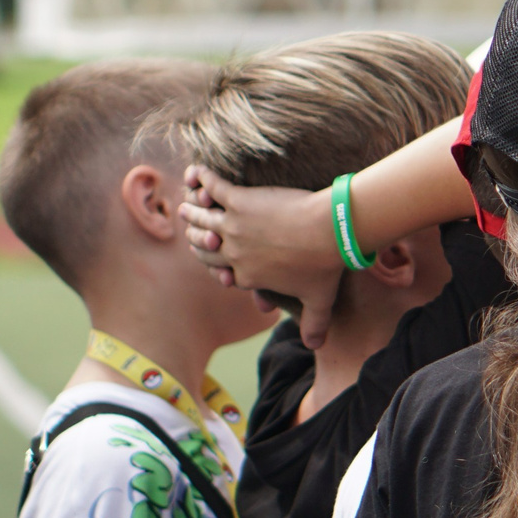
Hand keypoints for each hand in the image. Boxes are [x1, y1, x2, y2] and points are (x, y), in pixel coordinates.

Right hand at [179, 167, 346, 347]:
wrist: (329, 231)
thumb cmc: (325, 265)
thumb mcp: (320, 300)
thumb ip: (315, 324)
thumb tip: (317, 346)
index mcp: (246, 276)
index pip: (221, 271)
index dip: (214, 264)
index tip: (210, 255)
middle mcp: (232, 253)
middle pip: (204, 245)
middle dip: (196, 237)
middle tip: (190, 227)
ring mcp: (233, 225)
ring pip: (202, 218)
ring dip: (193, 210)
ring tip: (187, 202)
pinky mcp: (240, 201)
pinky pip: (214, 189)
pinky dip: (203, 180)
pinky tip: (197, 171)